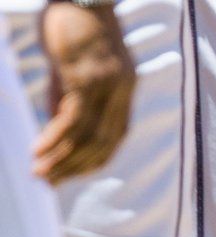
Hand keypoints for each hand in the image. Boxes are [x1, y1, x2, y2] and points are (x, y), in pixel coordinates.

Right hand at [33, 3, 134, 183]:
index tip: (74, 174)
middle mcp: (121, 92)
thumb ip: (66, 98)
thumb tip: (55, 129)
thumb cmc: (71, 23)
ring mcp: (106, 87)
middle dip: (76, 166)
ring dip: (62, 159)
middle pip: (103, 143)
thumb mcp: (71, 66)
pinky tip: (38, 151)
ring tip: (41, 175)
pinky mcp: (86, 80)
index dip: (95, 159)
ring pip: (87, 136)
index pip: (115, 137)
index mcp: (125, 90)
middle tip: (50, 182)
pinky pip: (72, 120)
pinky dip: (55, 139)